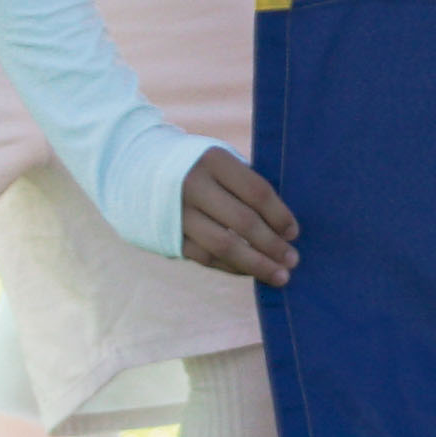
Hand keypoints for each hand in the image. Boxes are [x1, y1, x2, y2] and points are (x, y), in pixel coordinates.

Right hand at [178, 147, 304, 283]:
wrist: (141, 171)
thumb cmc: (200, 168)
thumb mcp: (222, 163)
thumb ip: (247, 186)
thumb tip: (285, 225)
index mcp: (214, 161)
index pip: (256, 192)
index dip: (279, 215)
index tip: (294, 233)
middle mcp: (194, 186)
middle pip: (242, 222)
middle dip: (272, 245)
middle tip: (293, 260)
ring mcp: (178, 213)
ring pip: (223, 246)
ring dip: (255, 264)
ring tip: (279, 276)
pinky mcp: (169, 236)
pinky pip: (206, 258)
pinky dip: (232, 267)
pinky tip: (251, 272)